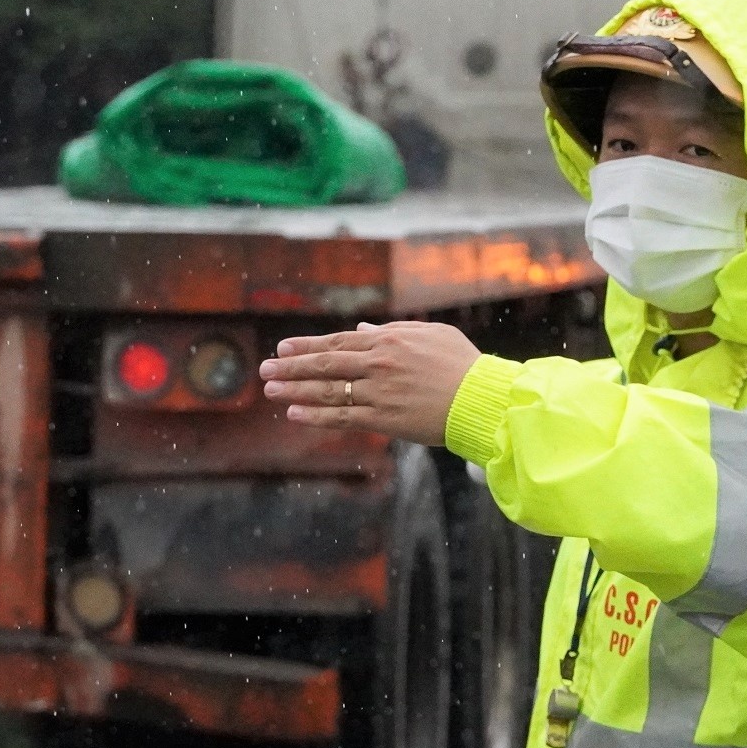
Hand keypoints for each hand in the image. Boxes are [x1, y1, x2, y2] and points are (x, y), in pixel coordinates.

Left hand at [260, 321, 482, 445]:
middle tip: (265, 369)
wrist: (481, 399)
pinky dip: (316, 414)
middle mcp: (378, 364)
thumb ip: (393, 330)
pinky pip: (342, 417)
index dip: (307, 346)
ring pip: (328, 390)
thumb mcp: (431, 335)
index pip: (338, 342)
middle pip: (324, 364)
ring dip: (295, 390)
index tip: (283, 348)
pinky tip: (295, 413)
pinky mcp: (383, 419)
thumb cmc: (463, 364)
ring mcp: (378, 392)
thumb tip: (363, 329)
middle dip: (291, 367)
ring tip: (271, 390)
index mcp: (388, 340)